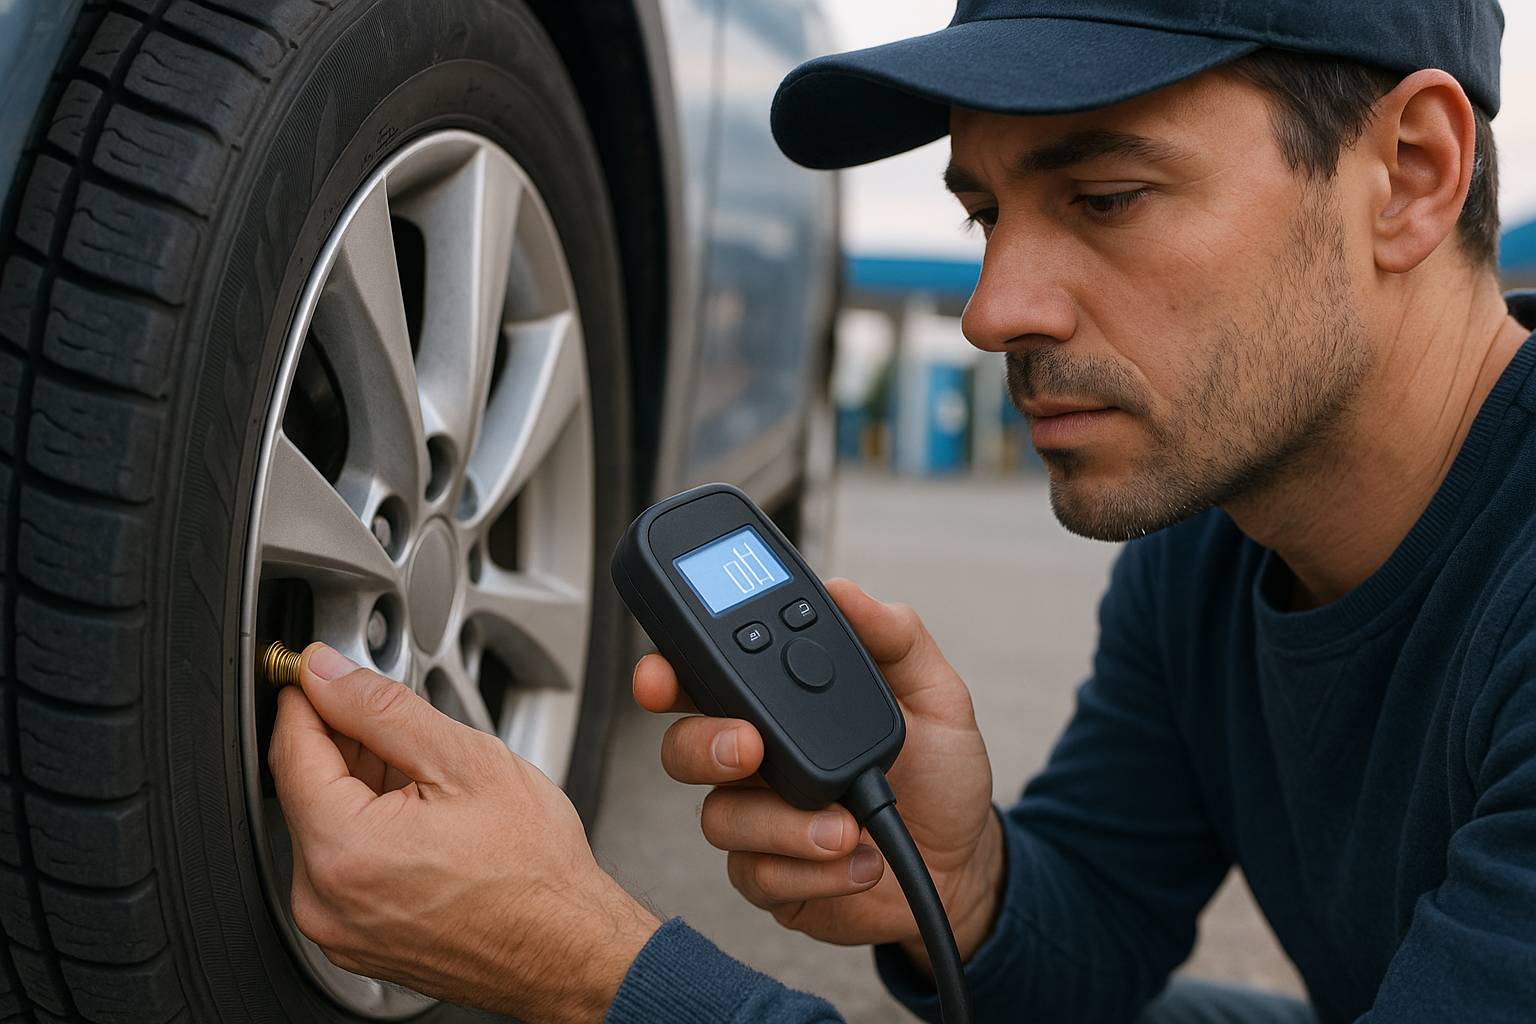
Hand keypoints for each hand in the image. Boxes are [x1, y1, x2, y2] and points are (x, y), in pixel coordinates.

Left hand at [269, 643, 659, 1022]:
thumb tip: (328, 676)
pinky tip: (421, 815)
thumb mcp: (466, 761)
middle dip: (343, 743)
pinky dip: (368, 830)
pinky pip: (340, 868)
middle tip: (398, 722)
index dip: (307, 698)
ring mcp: (338, 929)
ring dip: (358, 786)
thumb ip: (383, 709)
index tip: (320, 672)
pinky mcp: (355, 941)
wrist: (566, 946)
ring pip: (323, 827)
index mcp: (344, 850)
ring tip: (428, 776)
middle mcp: (325, 900)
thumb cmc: (533, 870)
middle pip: (304, 790)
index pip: (291, 751)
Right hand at [632, 579, 1002, 972]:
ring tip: (844, 828)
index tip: (661, 673)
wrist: (965, 861)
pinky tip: (858, 862)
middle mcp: (755, 759)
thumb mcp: (935, 692)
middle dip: (701, 745)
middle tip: (749, 749)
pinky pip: (758, 874)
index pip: (706, 676)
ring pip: (718, 817)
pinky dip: (812, 870)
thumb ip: (895, 636)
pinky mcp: (771, 877)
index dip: (666, 671)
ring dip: (781, 823)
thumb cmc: (940, 771)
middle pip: (682, 746)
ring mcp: (758, 820)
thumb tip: (844, 591)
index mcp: (779, 702)